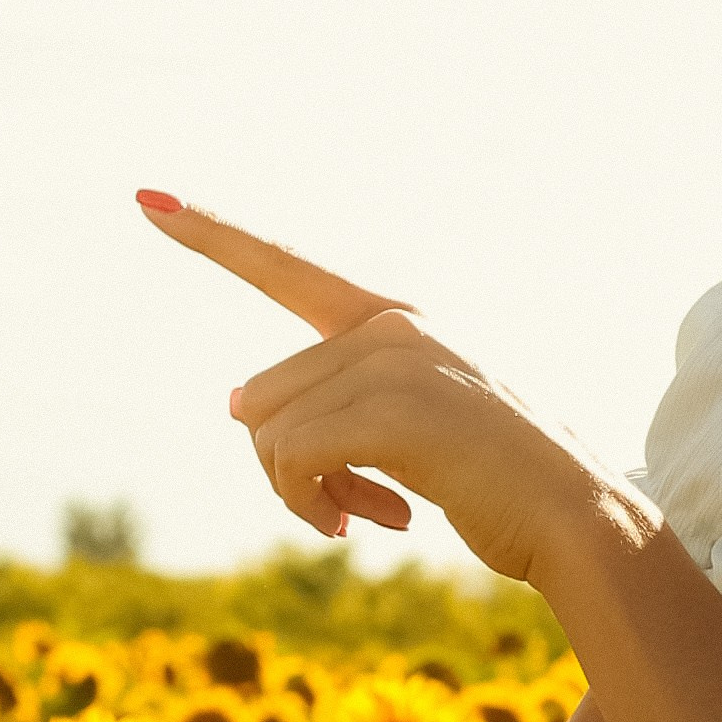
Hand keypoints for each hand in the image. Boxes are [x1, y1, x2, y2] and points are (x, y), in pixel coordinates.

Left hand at [135, 193, 602, 578]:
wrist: (574, 516)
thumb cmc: (498, 483)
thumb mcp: (413, 429)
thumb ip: (336, 402)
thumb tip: (234, 403)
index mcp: (397, 320)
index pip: (287, 265)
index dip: (214, 235)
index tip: (147, 196)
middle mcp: (391, 327)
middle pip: (261, 395)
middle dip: (287, 467)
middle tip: (350, 507)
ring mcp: (393, 363)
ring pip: (266, 431)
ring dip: (300, 494)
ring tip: (364, 516)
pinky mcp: (391, 413)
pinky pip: (290, 460)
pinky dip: (309, 504)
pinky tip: (369, 524)